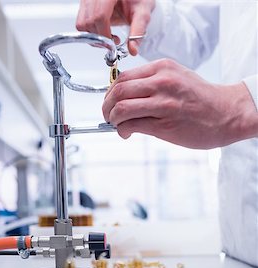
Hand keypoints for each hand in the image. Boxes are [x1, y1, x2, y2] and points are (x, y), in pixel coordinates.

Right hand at [76, 0, 154, 54]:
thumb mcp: (142, 12)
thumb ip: (138, 31)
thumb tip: (133, 50)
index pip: (99, 16)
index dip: (105, 34)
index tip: (113, 43)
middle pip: (88, 22)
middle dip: (100, 37)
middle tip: (112, 41)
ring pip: (82, 24)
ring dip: (94, 36)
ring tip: (108, 35)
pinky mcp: (85, 4)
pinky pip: (81, 22)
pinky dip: (91, 32)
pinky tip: (103, 30)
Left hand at [103, 59, 257, 148]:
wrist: (226, 114)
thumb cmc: (202, 99)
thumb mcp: (177, 77)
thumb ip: (153, 82)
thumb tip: (127, 94)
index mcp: (162, 68)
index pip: (123, 77)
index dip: (110, 92)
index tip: (110, 101)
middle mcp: (161, 83)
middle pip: (118, 91)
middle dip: (107, 106)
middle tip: (107, 115)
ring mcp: (162, 104)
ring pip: (122, 108)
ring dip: (112, 119)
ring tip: (116, 125)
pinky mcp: (164, 125)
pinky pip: (132, 125)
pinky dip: (122, 130)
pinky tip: (126, 133)